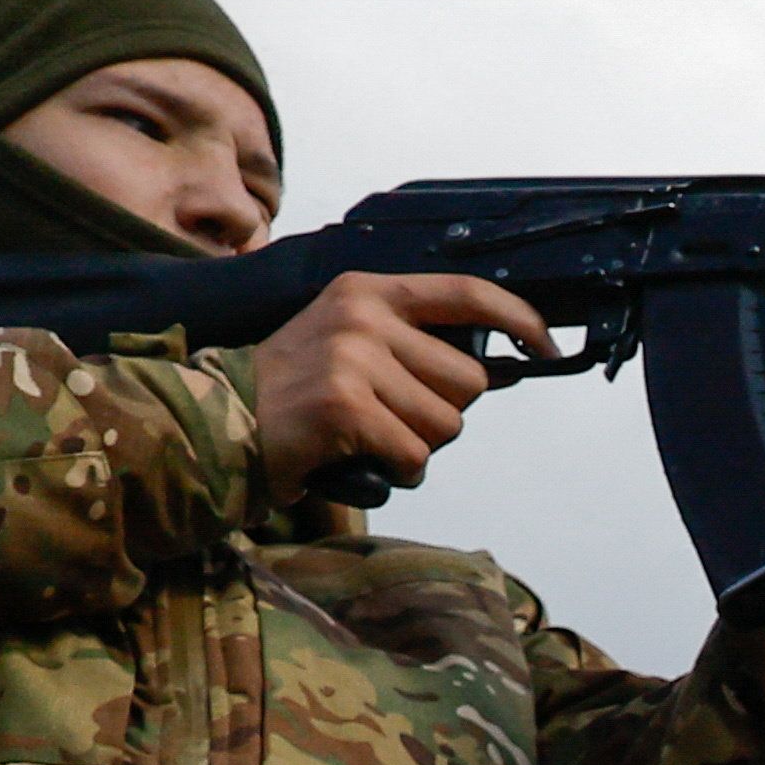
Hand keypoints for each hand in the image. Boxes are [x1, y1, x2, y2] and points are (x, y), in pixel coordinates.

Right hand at [253, 271, 563, 489]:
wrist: (220, 425)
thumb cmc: (294, 394)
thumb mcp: (347, 341)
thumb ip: (410, 343)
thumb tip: (492, 368)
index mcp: (368, 291)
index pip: (465, 292)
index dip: (518, 319)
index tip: (544, 345)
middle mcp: (363, 315)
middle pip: (469, 380)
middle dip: (441, 412)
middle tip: (387, 416)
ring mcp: (353, 358)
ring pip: (447, 424)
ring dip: (417, 445)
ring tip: (367, 436)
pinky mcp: (347, 406)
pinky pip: (415, 456)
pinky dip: (396, 472)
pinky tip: (358, 458)